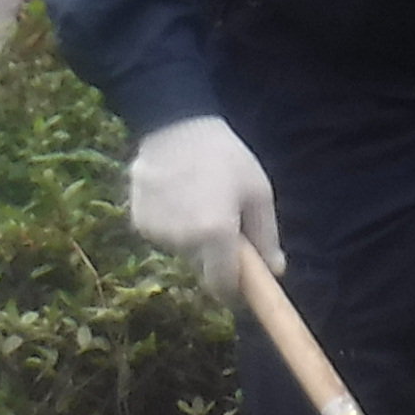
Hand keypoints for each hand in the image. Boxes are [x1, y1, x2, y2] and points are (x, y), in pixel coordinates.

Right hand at [128, 117, 281, 300]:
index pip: (223, 284)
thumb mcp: (258, 192)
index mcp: (216, 233)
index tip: (242, 288)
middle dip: (216, 257)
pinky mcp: (139, 222)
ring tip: (200, 198)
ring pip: (183, 251)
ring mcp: (157, 231)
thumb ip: (266, 237)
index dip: (234, 290)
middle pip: (203, 267)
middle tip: (224, 222)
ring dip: (193, 238)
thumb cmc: (226, 157)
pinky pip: (163, 236)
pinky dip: (172, 225)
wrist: (175, 124)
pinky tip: (177, 196)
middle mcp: (183, 239)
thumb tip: (275, 271)